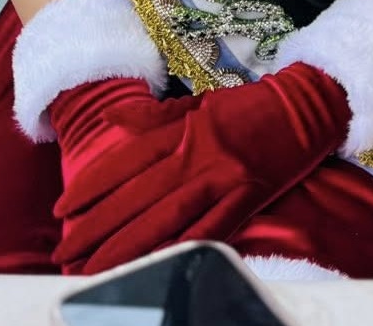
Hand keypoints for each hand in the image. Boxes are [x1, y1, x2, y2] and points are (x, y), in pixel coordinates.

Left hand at [51, 62, 351, 274]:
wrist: (308, 107)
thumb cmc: (251, 106)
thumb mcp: (201, 102)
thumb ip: (156, 117)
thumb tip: (113, 121)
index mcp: (186, 128)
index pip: (128, 160)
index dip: (92, 186)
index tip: (64, 209)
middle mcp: (200, 154)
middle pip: (138, 196)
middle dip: (96, 227)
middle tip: (64, 252)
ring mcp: (224, 179)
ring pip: (164, 219)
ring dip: (124, 248)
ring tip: (90, 270)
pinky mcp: (247, 200)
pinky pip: (206, 232)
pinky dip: (176, 251)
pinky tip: (149, 268)